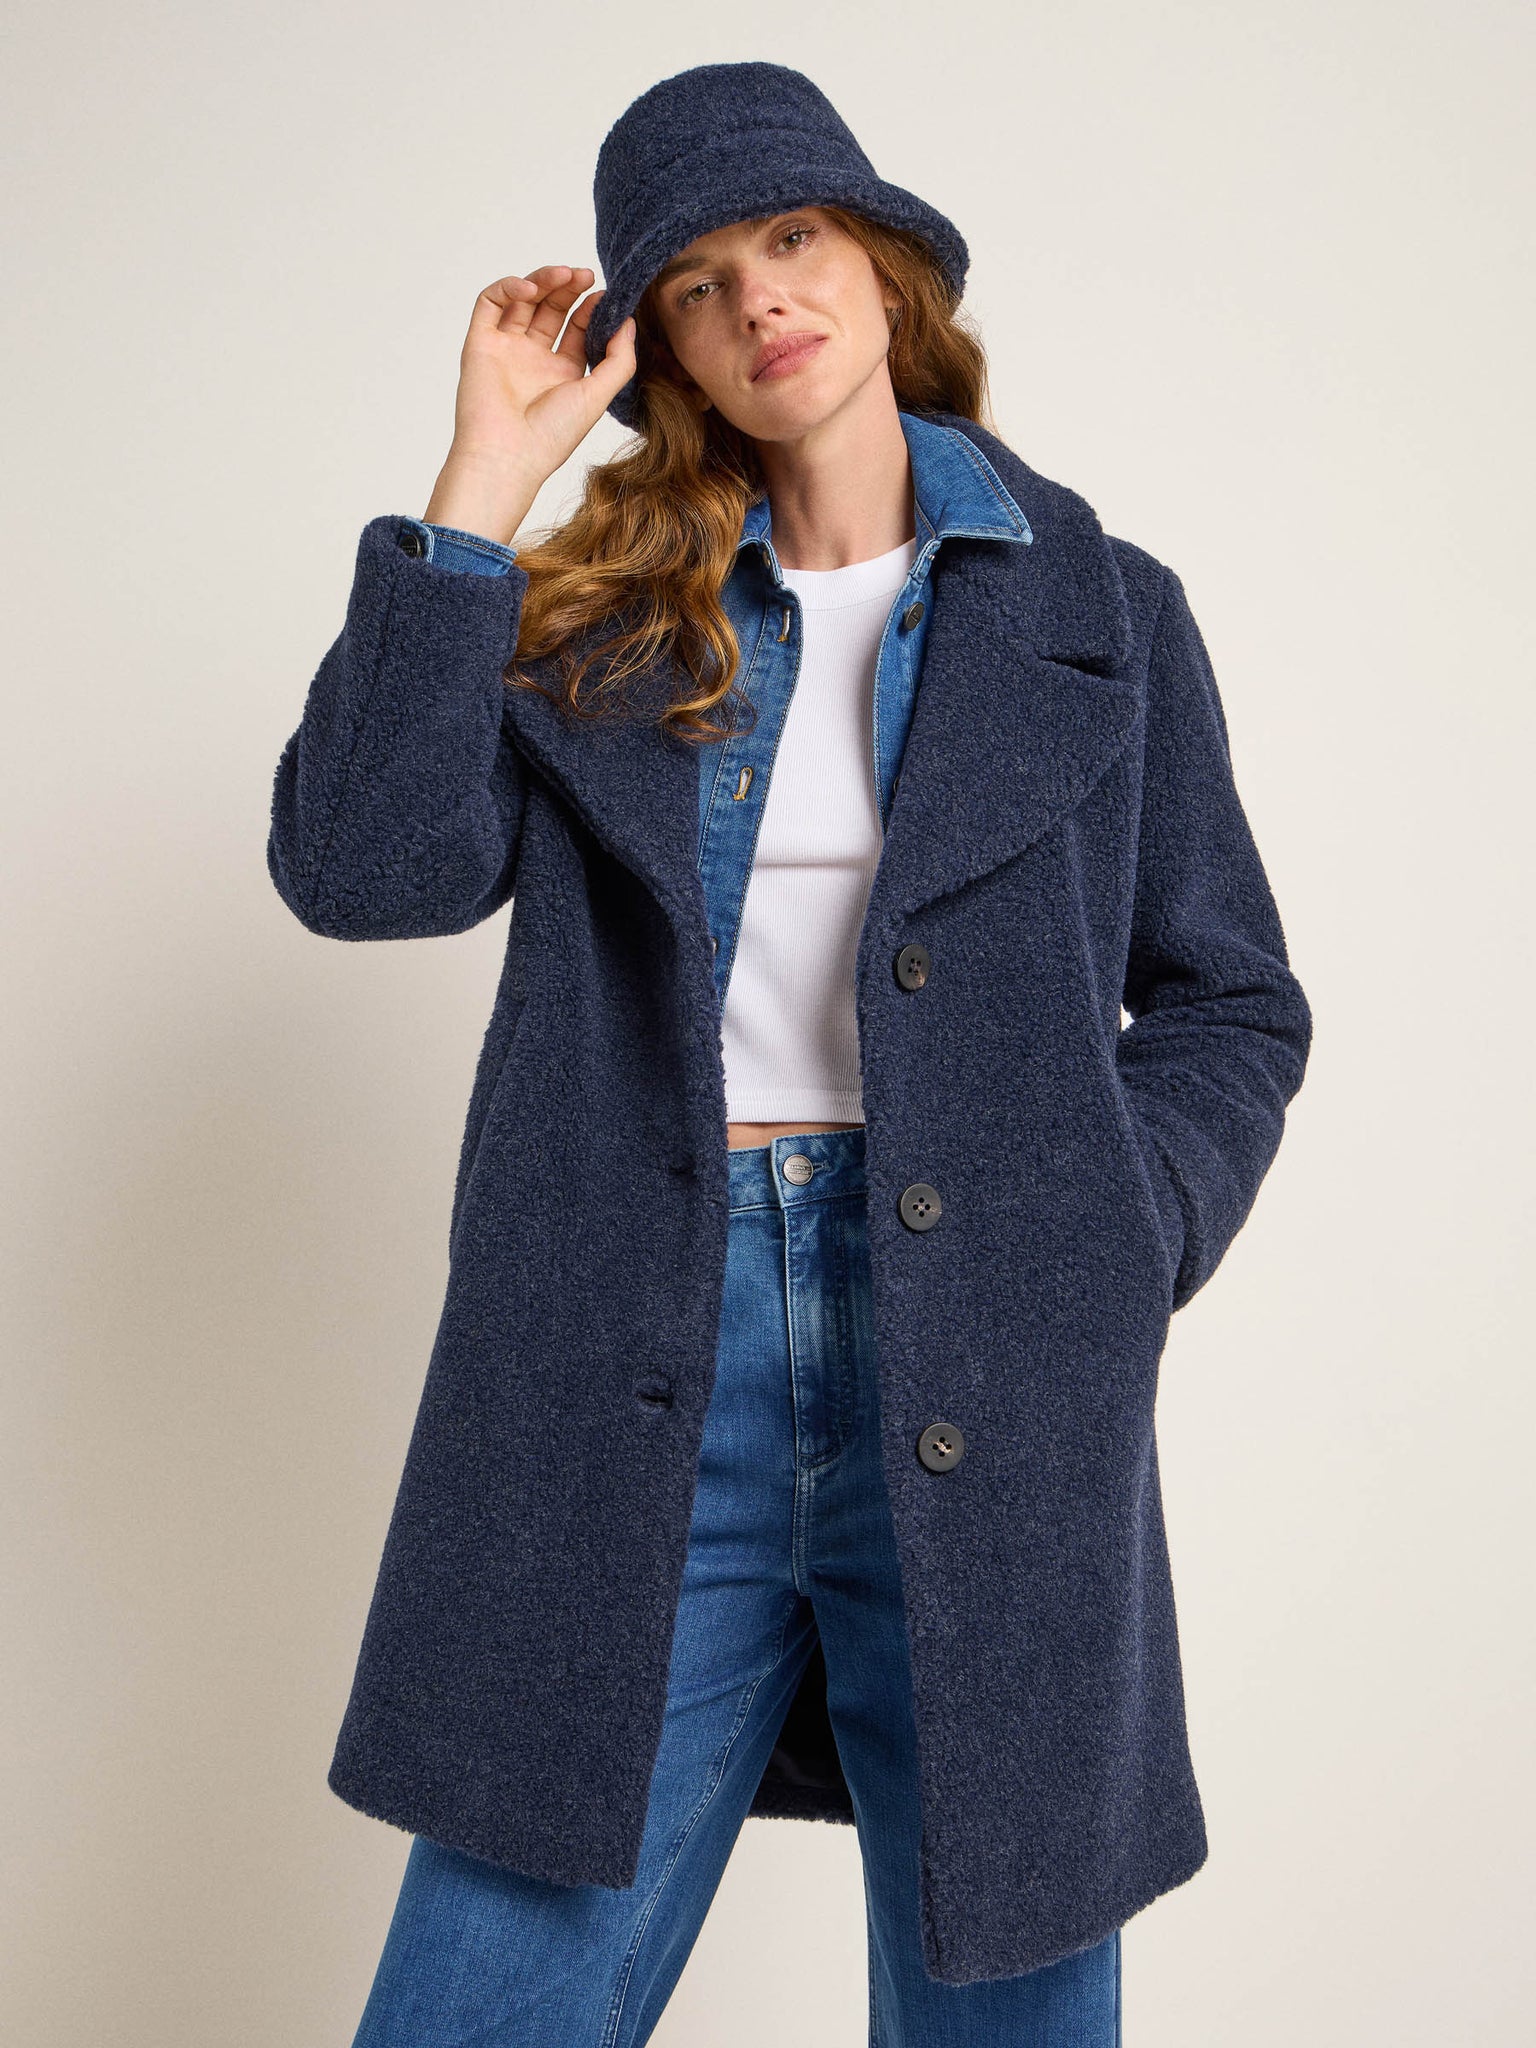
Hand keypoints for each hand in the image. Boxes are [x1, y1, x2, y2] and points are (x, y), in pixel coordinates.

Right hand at [446, 266, 634, 489]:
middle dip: (569, 288)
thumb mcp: (598, 396)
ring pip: (523, 301)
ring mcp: (506, 350)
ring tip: (564, 274)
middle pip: (551, 309)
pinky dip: (508, 287)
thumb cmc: (551, 435)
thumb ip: (620, 360)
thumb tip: (629, 322)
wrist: (507, 456)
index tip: (605, 297)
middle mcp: (533, 360)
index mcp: (561, 374)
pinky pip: (490, 304)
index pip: (578, 329)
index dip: (591, 309)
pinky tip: (530, 288)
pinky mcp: (480, 343)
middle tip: (586, 275)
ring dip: (543, 280)